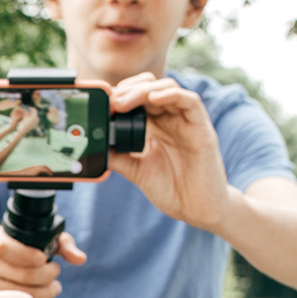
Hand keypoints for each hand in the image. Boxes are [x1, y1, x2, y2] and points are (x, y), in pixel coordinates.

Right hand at [0, 224, 87, 297]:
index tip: (43, 259)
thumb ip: (61, 244)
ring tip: (53, 286)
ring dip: (47, 292)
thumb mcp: (36, 240)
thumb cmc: (17, 253)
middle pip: (22, 274)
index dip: (27, 255)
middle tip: (55, 272)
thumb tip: (80, 259)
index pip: (3, 247)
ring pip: (22, 295)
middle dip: (48, 275)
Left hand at [105, 72, 228, 229]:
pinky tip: (153, 98)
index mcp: (155, 126)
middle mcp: (171, 119)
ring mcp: (187, 122)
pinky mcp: (202, 129)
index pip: (139, 96)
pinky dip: (171, 94)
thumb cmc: (172, 189)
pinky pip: (190, 101)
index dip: (121, 93)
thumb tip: (95, 146)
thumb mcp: (137, 170)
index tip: (103, 103)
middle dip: (128, 89)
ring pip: (167, 88)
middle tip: (111, 102)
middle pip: (150, 87)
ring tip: (124, 103)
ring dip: (143, 90)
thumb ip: (118, 156)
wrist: (196, 210)